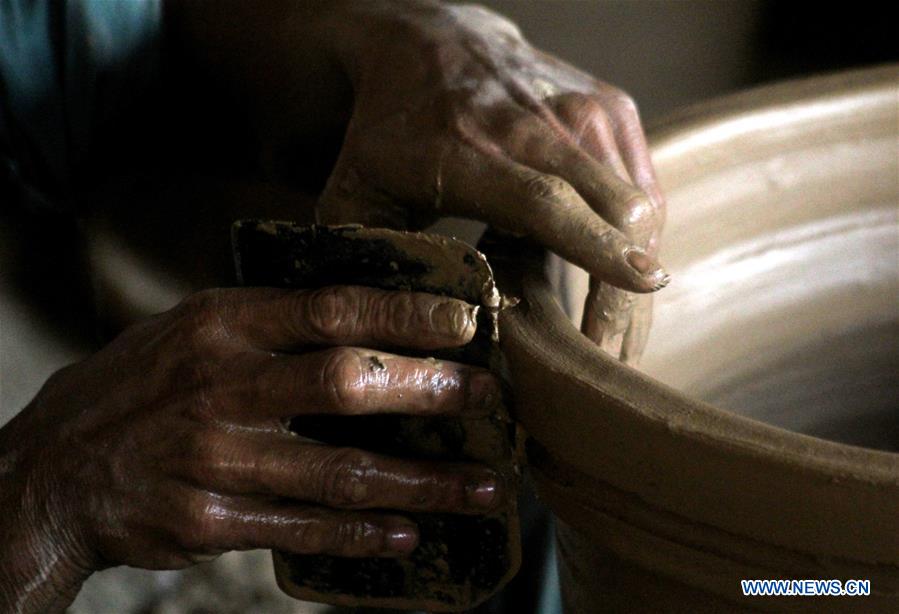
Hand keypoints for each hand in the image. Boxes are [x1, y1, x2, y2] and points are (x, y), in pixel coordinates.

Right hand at [0, 286, 503, 611]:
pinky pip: (301, 529)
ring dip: (421, 483)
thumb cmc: (138, 387)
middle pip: (345, 384)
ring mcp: (214, 459)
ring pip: (338, 472)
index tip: (464, 324)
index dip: (403, 316)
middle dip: (428, 391)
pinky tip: (407, 535)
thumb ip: (269, 322)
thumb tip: (366, 314)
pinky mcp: (207, 521)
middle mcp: (220, 388)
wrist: (54, 470)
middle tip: (489, 399)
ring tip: (483, 489)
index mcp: (221, 326)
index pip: (328, 309)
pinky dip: (360, 534)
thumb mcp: (190, 329)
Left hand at [169, 0, 666, 364]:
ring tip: (615, 328)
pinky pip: (646, 186)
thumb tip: (384, 329)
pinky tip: (616, 274)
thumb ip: (363, 256)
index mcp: (468, 150)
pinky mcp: (613, 109)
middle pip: (614, 210)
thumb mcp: (354, 190)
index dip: (596, 249)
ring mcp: (584, 111)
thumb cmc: (392, 128)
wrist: (434, 43)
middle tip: (609, 357)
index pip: (546, 202)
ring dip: (637, 270)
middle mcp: (536, 125)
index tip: (637, 289)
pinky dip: (640, 237)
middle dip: (625, 292)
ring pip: (641, 204)